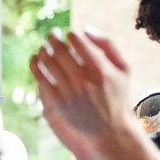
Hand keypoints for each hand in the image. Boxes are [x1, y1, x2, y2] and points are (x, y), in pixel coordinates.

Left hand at [29, 30, 137, 159]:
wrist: (110, 130)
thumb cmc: (117, 96)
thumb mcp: (124, 69)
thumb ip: (108, 45)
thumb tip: (85, 29)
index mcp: (101, 70)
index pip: (78, 42)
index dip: (71, 35)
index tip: (70, 35)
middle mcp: (84, 80)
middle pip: (60, 50)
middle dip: (53, 38)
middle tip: (52, 35)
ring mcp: (69, 92)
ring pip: (47, 63)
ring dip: (43, 50)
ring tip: (44, 47)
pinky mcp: (57, 103)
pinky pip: (41, 79)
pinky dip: (35, 66)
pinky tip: (35, 60)